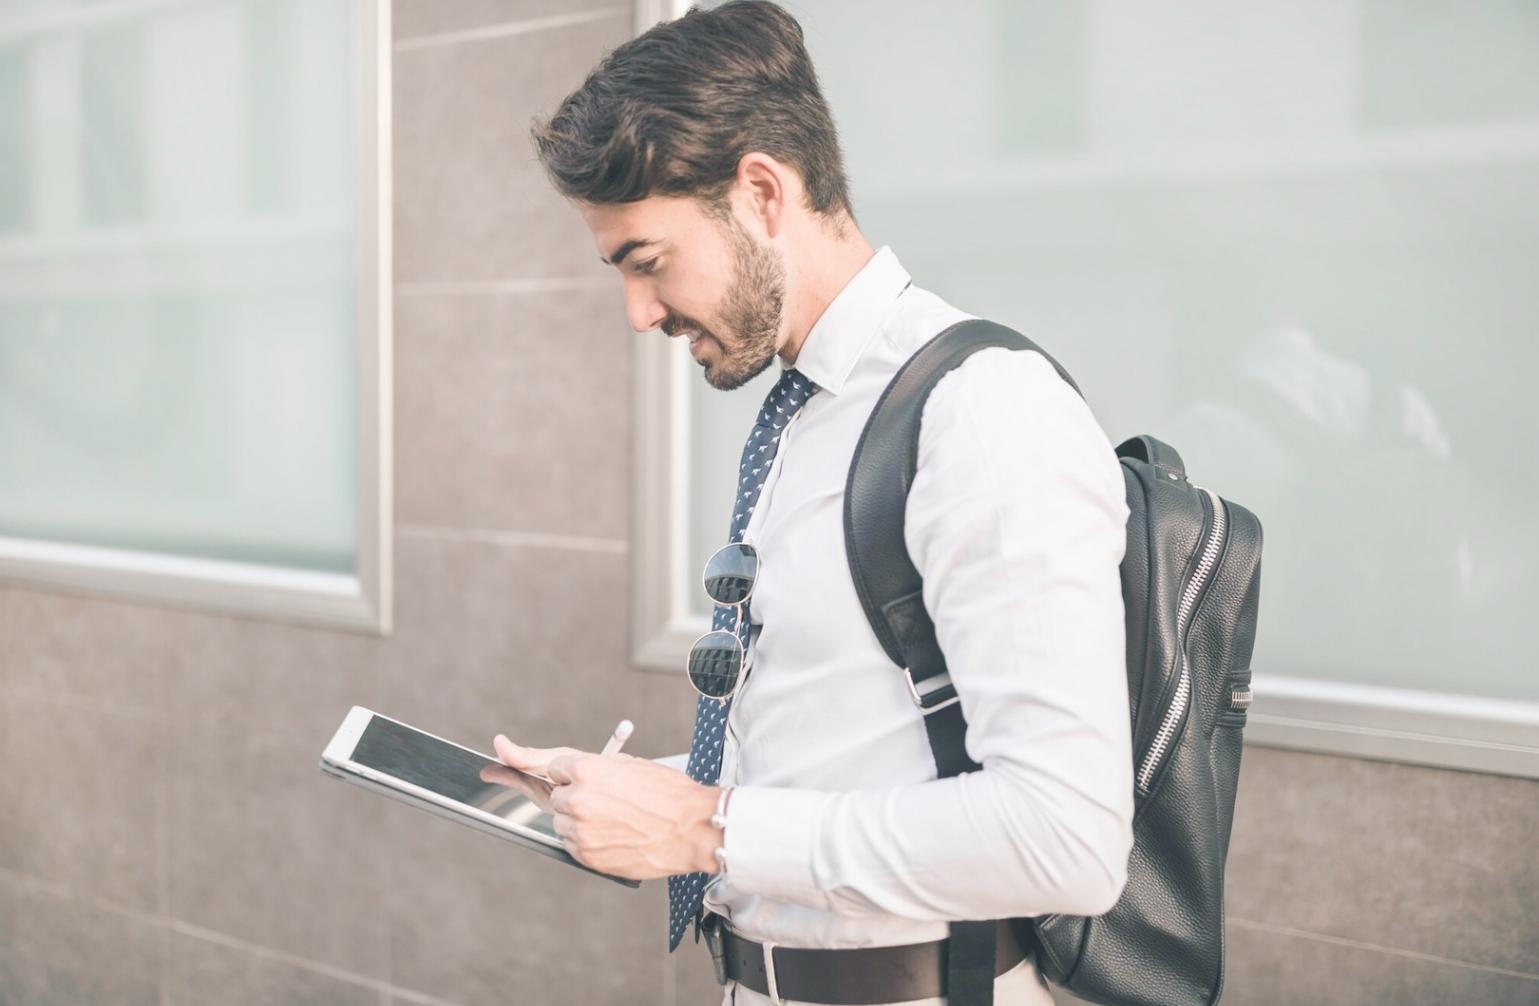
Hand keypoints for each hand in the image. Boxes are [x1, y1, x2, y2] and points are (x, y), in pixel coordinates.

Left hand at [488, 733, 721, 880]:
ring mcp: (579, 829)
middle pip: (555, 794)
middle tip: (602, 800)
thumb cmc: (667, 794)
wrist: (691, 828)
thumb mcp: (628, 764)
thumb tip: (561, 769)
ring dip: (578, 818)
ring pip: (561, 820)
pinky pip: (569, 842)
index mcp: (586, 769)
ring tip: (615, 818)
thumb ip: (591, 766)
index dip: (554, 767)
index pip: (553, 765)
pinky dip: (583, 839)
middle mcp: (577, 798)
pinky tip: (612, 833)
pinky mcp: (585, 854)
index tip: (513, 758)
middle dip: (574, 794)